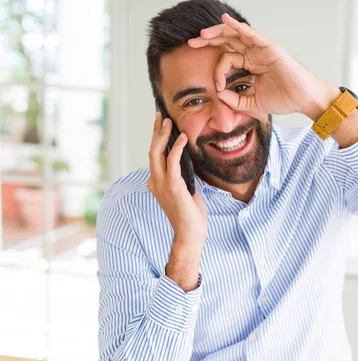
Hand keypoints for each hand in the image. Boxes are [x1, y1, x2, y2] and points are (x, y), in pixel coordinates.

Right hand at [148, 113, 207, 290]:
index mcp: (156, 183)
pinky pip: (172, 162)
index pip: (154, 156)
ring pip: (156, 153)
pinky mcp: (172, 186)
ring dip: (163, 136)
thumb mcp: (187, 190)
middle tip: (161, 116)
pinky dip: (177, 148)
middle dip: (156, 132)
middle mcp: (154, 181)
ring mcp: (161, 184)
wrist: (191, 233)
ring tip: (169, 122)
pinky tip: (182, 138)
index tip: (161, 125)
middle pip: (152, 150)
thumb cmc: (191, 214)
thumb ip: (184, 176)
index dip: (157, 139)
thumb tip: (188, 161)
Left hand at [187, 13, 339, 119]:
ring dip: (218, 32)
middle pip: (227, 42)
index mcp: (250, 65)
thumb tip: (218, 95)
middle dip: (208, 41)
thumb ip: (235, 101)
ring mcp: (261, 49)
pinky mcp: (269, 47)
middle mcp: (254, 54)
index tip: (217, 87)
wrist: (302, 100)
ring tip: (202, 34)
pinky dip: (237, 26)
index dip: (217, 71)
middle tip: (191, 43)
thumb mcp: (252, 104)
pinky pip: (250, 33)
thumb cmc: (283, 99)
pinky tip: (225, 21)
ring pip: (235, 35)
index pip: (226, 60)